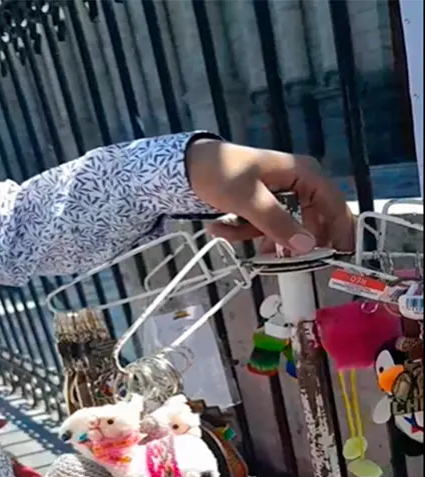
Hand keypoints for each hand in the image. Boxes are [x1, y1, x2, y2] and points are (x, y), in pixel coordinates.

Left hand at [186, 138, 354, 253]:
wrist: (187, 166)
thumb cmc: (220, 173)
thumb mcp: (248, 200)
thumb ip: (277, 223)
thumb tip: (307, 246)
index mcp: (305, 174)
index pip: (335, 205)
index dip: (341, 232)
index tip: (339, 257)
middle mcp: (298, 184)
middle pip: (309, 222)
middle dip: (285, 241)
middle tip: (269, 256)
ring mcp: (280, 196)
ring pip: (281, 228)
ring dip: (254, 235)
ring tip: (226, 230)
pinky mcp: (262, 206)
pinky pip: (262, 226)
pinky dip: (242, 230)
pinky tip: (218, 226)